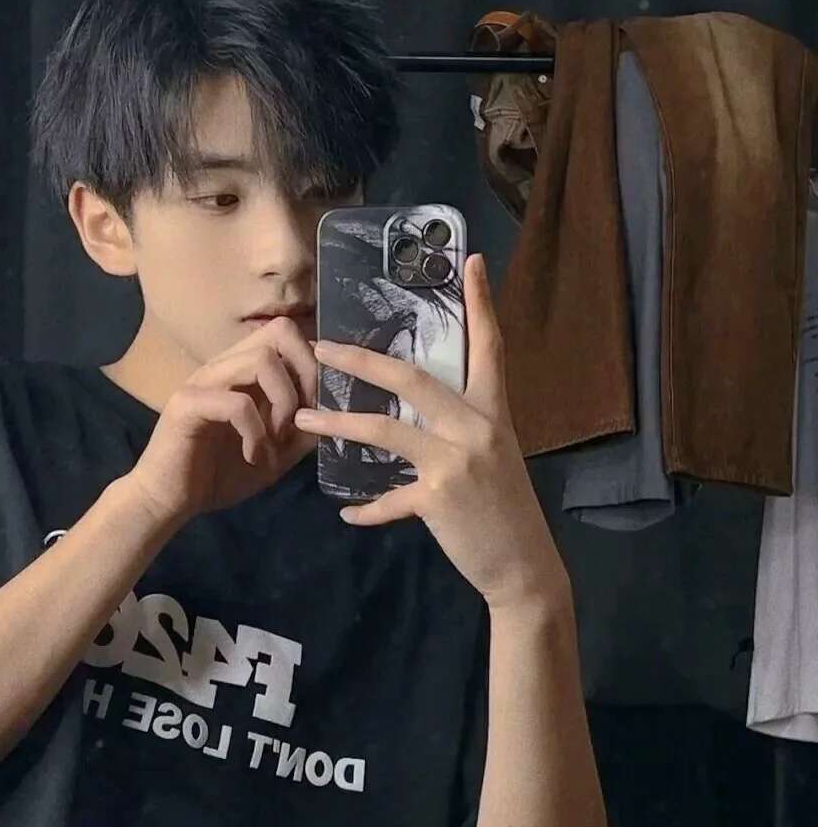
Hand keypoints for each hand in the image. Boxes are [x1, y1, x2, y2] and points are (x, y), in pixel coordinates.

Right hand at [127, 316, 319, 526]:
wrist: (168, 501)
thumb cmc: (218, 475)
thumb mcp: (274, 454)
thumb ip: (300, 431)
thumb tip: (330, 412)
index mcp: (242, 371)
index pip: (286, 334)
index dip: (312, 365)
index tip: (315, 407)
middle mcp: (223, 366)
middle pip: (278, 331)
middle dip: (305, 371)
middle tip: (303, 415)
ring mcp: (203, 381)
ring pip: (260, 359)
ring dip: (283, 402)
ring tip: (278, 439)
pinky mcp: (187, 404)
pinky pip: (237, 403)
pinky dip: (256, 433)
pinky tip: (253, 457)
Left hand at [292, 253, 565, 609]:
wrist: (524, 565)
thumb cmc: (504, 506)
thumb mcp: (494, 452)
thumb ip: (460, 424)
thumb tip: (418, 404)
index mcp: (493, 410)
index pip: (489, 345)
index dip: (481, 303)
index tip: (473, 261)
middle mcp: (477, 427)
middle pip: (411, 378)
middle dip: (361, 361)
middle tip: (322, 346)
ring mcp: (457, 461)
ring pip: (385, 431)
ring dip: (338, 425)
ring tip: (303, 420)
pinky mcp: (439, 498)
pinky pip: (389, 500)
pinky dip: (367, 509)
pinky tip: (348, 512)